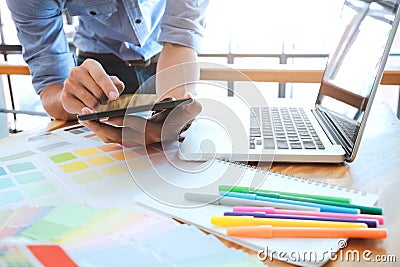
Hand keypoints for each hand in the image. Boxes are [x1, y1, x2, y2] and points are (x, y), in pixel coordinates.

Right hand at [61, 59, 124, 113]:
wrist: (75, 92)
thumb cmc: (96, 85)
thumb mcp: (109, 82)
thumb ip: (117, 85)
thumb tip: (115, 93)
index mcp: (90, 64)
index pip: (101, 77)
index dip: (109, 88)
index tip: (114, 97)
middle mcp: (77, 71)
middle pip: (98, 92)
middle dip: (105, 99)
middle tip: (103, 99)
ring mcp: (69, 83)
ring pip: (92, 103)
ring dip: (97, 106)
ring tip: (95, 102)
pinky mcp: (65, 97)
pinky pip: (82, 110)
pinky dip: (89, 113)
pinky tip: (88, 109)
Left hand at [78, 93, 201, 145]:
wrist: (179, 120)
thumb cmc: (182, 113)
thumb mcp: (191, 108)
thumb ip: (192, 104)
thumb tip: (188, 97)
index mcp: (157, 133)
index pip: (136, 130)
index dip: (121, 124)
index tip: (106, 118)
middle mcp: (144, 140)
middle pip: (118, 137)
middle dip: (100, 127)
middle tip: (84, 116)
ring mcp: (135, 140)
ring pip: (112, 138)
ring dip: (96, 128)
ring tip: (83, 116)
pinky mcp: (129, 137)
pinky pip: (112, 135)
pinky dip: (100, 128)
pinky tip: (90, 119)